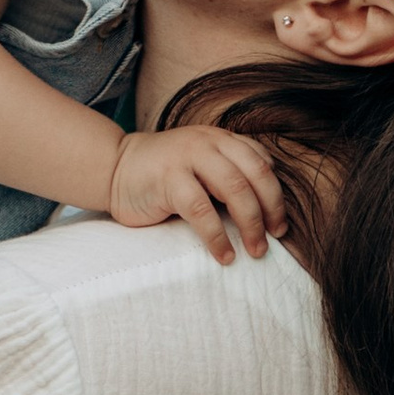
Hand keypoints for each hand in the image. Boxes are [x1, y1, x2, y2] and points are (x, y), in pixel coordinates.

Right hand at [109, 123, 286, 264]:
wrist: (114, 168)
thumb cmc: (164, 174)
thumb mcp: (202, 164)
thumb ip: (231, 172)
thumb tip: (269, 205)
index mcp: (222, 139)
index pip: (262, 164)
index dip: (277, 197)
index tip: (279, 226)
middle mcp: (208, 143)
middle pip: (255, 176)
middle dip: (269, 212)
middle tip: (273, 239)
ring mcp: (188, 158)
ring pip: (235, 190)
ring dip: (250, 226)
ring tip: (255, 251)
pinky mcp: (168, 179)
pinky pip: (202, 210)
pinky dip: (218, 237)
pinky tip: (224, 254)